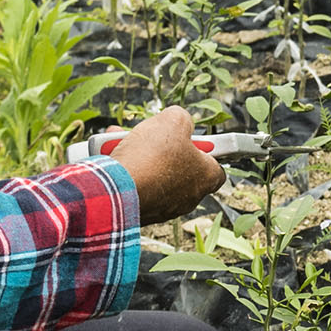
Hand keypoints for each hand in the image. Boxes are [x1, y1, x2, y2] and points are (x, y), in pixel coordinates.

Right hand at [109, 107, 222, 222]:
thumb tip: (179, 120)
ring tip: (125, 142)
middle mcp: (189, 197)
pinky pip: (136, 185)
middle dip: (165, 148)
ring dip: (141, 156)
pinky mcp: (141, 212)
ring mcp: (165, 207)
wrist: (115, 189)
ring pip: (155, 174)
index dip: (204, 147)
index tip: (191, 136)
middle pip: (181, 166)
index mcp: (206, 178)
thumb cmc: (151, 158)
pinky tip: (114, 157)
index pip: (216, 164)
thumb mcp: (173, 120)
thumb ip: (182, 118)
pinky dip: (127, 171)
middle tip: (153, 136)